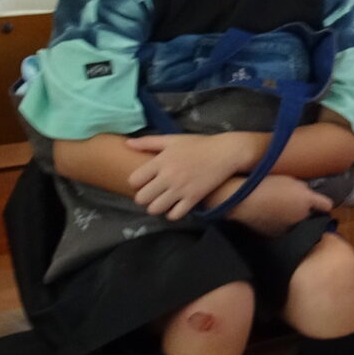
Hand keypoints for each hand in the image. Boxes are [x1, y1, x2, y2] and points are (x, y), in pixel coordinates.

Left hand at [127, 133, 256, 218]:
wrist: (226, 152)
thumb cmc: (198, 144)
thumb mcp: (173, 139)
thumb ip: (149, 142)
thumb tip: (127, 144)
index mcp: (161, 161)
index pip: (134, 180)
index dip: (136, 183)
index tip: (144, 181)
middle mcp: (168, 176)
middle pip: (141, 198)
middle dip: (144, 197)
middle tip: (152, 193)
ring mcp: (181, 189)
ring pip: (155, 209)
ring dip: (156, 207)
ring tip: (162, 201)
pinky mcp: (194, 198)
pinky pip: (175, 215)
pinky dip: (172, 213)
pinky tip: (176, 206)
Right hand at [224, 173, 334, 236]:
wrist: (241, 200)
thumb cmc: (264, 184)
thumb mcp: (288, 179)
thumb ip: (302, 188)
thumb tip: (308, 194)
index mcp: (306, 201)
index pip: (327, 205)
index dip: (323, 203)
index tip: (320, 203)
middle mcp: (301, 217)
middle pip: (309, 215)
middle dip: (305, 210)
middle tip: (291, 202)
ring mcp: (288, 228)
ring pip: (295, 223)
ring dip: (291, 218)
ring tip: (277, 208)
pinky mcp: (275, 235)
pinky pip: (282, 229)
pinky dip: (278, 224)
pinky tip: (268, 216)